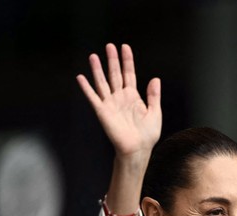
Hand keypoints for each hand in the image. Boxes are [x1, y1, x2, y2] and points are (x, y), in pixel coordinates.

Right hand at [76, 43, 161, 167]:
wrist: (138, 149)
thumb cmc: (148, 134)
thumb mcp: (155, 112)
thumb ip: (154, 95)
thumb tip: (155, 78)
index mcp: (133, 96)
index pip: (129, 74)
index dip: (127, 61)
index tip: (125, 47)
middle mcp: (120, 97)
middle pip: (115, 74)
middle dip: (112, 60)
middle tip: (109, 45)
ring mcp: (110, 104)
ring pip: (103, 82)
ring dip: (98, 69)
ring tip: (93, 56)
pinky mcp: (103, 112)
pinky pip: (93, 97)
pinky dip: (86, 88)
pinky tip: (80, 77)